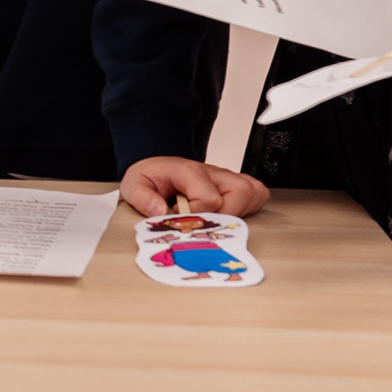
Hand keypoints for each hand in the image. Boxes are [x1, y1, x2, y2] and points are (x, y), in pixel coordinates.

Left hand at [121, 156, 270, 220]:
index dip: (198, 217)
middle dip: (225, 215)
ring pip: (253, 192)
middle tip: (206, 223)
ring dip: (241, 212)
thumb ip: (142, 198)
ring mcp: (226, 178)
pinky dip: (250, 208)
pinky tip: (230, 215)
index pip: (209, 198)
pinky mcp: (235, 185)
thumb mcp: (134, 184)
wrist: (158, 168)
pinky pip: (257, 194)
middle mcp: (212, 172)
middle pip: (241, 192)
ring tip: (218, 220)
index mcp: (189, 171)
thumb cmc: (151, 177)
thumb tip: (160, 213)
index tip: (184, 221)